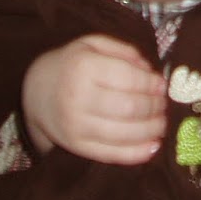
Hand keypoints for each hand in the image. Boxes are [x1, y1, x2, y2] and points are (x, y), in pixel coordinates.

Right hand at [21, 35, 165, 163]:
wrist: (37, 91)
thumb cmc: (72, 64)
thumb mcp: (93, 44)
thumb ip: (123, 51)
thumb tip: (149, 70)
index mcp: (83, 67)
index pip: (128, 78)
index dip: (151, 84)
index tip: (162, 85)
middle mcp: (77, 97)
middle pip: (129, 108)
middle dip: (155, 107)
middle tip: (163, 105)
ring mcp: (76, 125)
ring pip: (124, 133)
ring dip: (151, 130)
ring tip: (161, 123)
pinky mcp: (76, 146)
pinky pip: (111, 154)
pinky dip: (137, 153)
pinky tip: (153, 146)